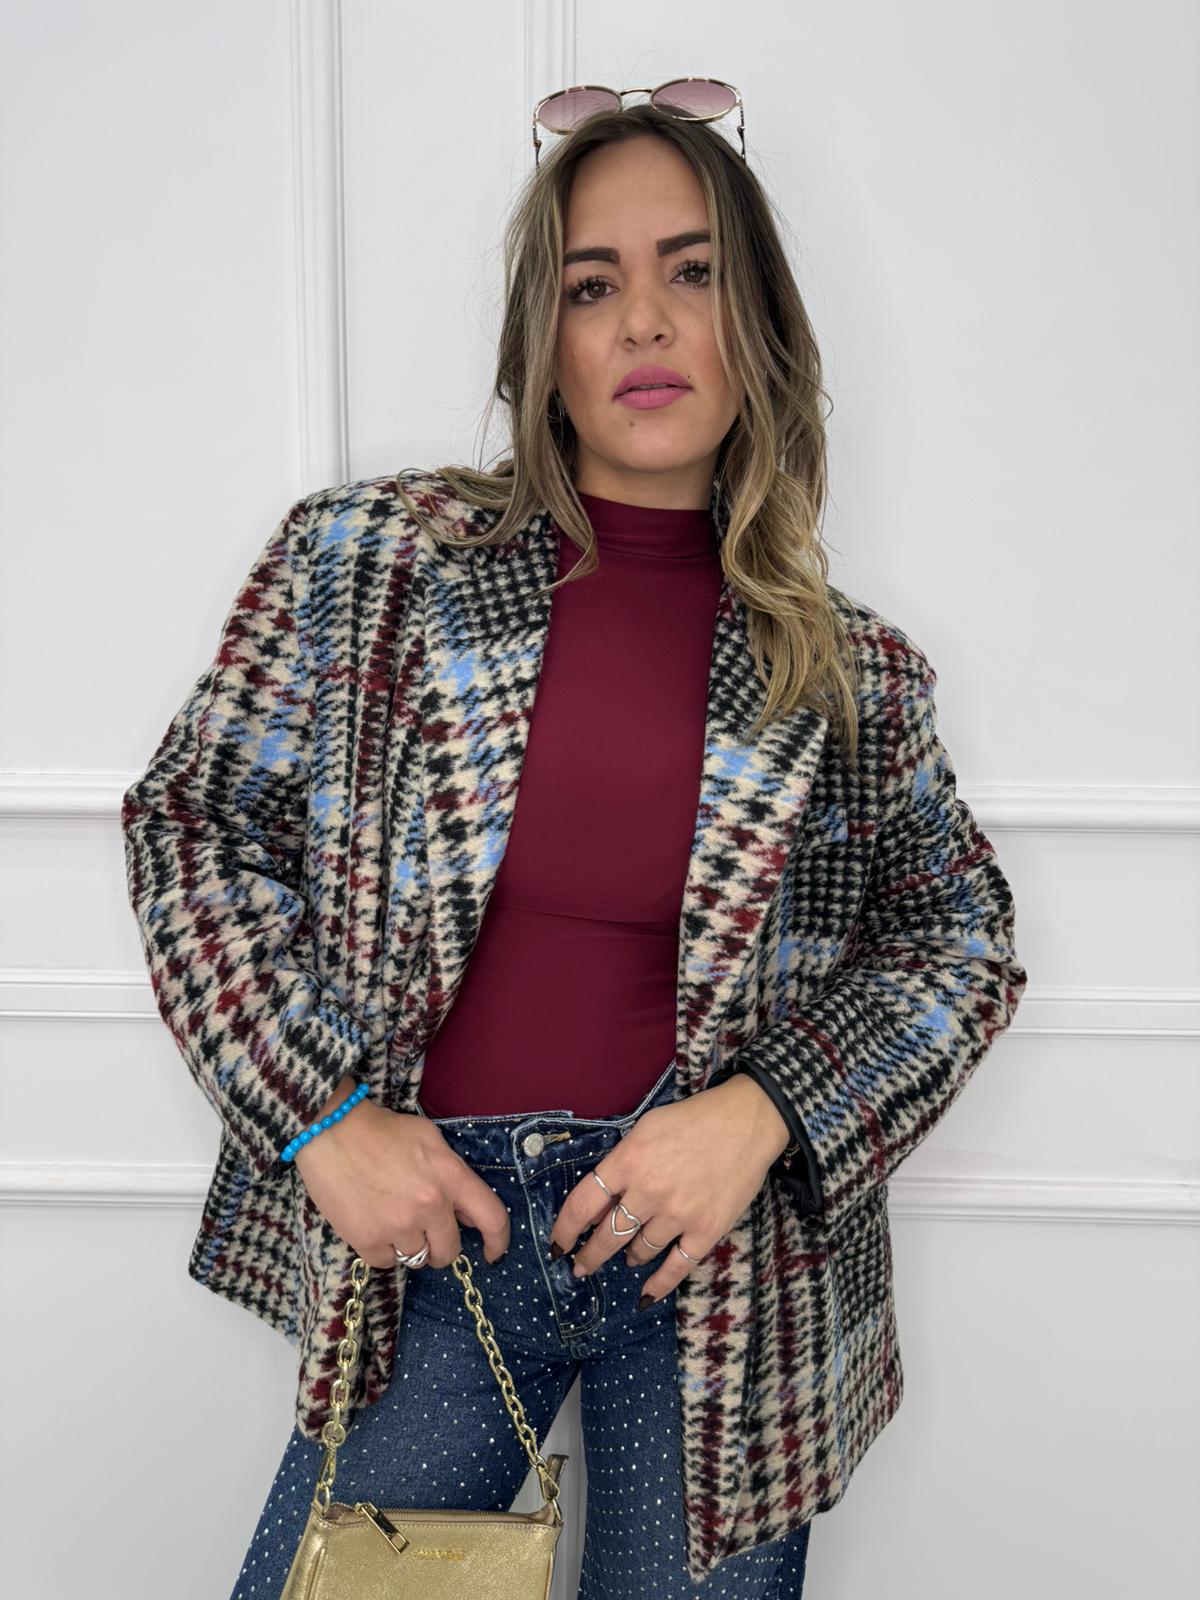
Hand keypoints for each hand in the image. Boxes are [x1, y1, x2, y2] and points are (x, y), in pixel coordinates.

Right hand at [293, 1075, 510, 1269]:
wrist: (332, 1130)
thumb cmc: (383, 1131)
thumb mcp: (431, 1140)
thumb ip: (453, 1176)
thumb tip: (466, 1215)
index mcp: (451, 1176)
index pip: (492, 1219)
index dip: (498, 1242)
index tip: (492, 1254)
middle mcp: (430, 1205)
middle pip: (450, 1250)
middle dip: (441, 1245)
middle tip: (424, 1230)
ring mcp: (399, 1225)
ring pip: (418, 1259)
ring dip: (410, 1246)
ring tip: (393, 1221)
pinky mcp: (368, 1240)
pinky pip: (387, 1262)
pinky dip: (383, 1250)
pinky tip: (372, 1224)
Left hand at [548, 1074, 791, 1305]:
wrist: (747, 1120)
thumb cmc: (693, 1118)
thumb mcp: (645, 1129)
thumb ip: (620, 1163)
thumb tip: (597, 1202)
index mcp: (628, 1161)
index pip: (582, 1204)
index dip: (564, 1230)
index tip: (557, 1245)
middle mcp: (648, 1191)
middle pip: (607, 1235)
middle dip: (589, 1256)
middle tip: (580, 1267)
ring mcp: (679, 1214)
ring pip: (639, 1250)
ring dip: (628, 1257)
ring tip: (627, 1258)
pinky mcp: (707, 1229)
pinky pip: (676, 1267)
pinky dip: (658, 1285)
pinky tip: (645, 1296)